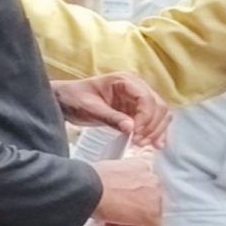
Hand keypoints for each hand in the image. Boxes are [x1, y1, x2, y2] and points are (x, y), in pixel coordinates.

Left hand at [55, 73, 172, 147]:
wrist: (65, 101)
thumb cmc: (74, 98)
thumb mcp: (89, 107)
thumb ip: (111, 117)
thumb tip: (132, 128)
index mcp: (125, 80)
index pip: (146, 98)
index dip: (146, 118)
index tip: (135, 134)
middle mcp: (136, 86)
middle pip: (158, 106)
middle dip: (152, 126)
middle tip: (138, 142)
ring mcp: (137, 99)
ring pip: (160, 114)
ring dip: (155, 131)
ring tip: (142, 144)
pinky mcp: (136, 110)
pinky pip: (153, 121)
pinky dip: (155, 132)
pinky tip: (155, 145)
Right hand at [89, 155, 162, 225]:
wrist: (87, 189)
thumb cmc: (89, 182)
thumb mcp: (105, 175)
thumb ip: (118, 184)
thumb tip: (115, 196)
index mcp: (141, 165)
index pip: (142, 188)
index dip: (129, 202)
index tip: (120, 208)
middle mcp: (152, 179)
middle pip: (146, 203)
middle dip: (129, 215)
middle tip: (114, 221)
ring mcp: (155, 197)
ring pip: (150, 217)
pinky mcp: (153, 215)